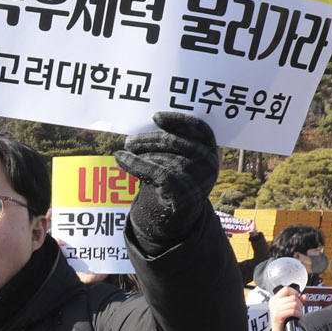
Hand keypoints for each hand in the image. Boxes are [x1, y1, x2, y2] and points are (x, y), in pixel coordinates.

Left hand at [116, 111, 219, 242]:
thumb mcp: (183, 159)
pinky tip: (121, 159)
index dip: (178, 120)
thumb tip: (142, 129)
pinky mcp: (182, 192)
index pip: (199, 128)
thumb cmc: (179, 178)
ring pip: (161, 157)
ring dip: (140, 153)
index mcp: (211, 150)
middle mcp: (208, 163)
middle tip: (129, 140)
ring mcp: (197, 179)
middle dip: (148, 139)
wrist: (182, 213)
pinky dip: (134, 163)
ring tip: (126, 151)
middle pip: (173, 141)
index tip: (155, 117)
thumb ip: (172, 144)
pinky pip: (154, 172)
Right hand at [267, 287, 305, 330]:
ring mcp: (275, 309)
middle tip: (299, 310)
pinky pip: (293, 311)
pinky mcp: (278, 316)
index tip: (298, 299)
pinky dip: (298, 314)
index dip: (295, 293)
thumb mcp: (289, 310)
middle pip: (292, 297)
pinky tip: (298, 317)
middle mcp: (274, 303)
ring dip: (300, 310)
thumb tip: (304, 296)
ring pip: (294, 304)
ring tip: (299, 315)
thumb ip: (296, 302)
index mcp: (275, 299)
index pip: (286, 289)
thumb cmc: (283, 322)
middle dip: (300, 304)